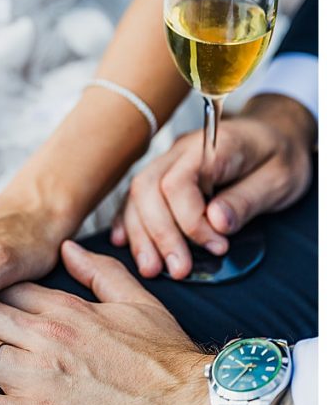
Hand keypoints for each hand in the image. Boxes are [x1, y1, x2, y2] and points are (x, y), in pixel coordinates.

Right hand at [112, 95, 314, 278]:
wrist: (274, 135)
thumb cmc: (279, 156)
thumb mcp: (279, 179)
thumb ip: (245, 200)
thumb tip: (215, 222)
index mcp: (212, 145)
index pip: (178, 183)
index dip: (190, 221)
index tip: (216, 246)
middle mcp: (181, 151)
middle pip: (148, 189)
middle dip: (158, 234)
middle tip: (178, 270)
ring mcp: (168, 162)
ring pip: (136, 195)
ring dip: (140, 234)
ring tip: (152, 268)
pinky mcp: (162, 175)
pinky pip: (135, 197)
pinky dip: (128, 222)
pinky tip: (125, 242)